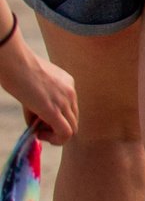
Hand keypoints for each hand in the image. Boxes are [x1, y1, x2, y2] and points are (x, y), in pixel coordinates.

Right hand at [0, 27, 78, 143]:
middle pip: (73, 120)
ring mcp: (64, 101)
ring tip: (38, 131)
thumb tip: (36, 123)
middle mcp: (71, 92)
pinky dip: (54, 139)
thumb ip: (39, 101)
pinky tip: (39, 134)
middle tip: (39, 129)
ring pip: (72, 129)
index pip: (70, 108)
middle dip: (57, 128)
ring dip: (55, 135)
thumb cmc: (18, 69)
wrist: (15, 61)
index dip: (58, 119)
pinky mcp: (53, 110)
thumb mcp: (35, 84)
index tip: (42, 120)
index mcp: (68, 83)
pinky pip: (65, 133)